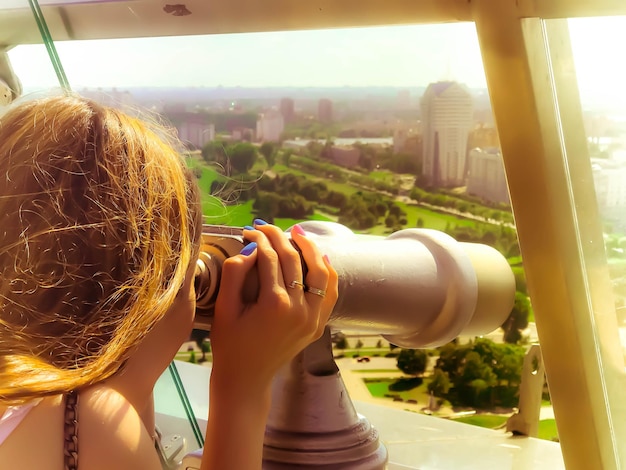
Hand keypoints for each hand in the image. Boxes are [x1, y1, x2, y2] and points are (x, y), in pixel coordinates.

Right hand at [210, 222, 337, 395]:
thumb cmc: (230, 343)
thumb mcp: (225, 308)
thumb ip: (235, 274)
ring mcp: (312, 318)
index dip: (260, 239)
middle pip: (294, 260)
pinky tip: (318, 257)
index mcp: (274, 304)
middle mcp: (299, 309)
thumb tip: (251, 247)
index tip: (250, 229)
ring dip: (309, 249)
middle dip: (280, 237)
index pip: (270, 258)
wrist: (247, 378)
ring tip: (296, 232)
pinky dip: (327, 272)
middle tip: (267, 226)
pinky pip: (329, 292)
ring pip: (320, 273)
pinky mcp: (317, 325)